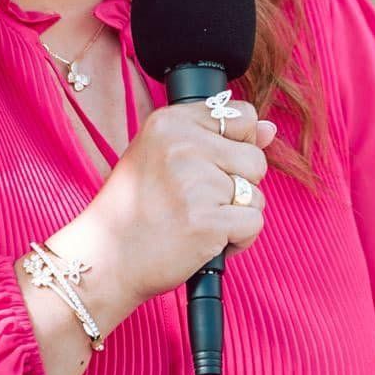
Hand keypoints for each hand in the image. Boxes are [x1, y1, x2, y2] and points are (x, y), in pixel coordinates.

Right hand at [52, 97, 273, 329]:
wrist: (104, 258)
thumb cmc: (134, 209)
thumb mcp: (164, 157)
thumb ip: (217, 139)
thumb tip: (270, 130)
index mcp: (169, 122)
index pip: (241, 115)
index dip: (237, 145)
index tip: (210, 166)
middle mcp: (182, 145)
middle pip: (255, 158)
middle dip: (238, 186)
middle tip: (197, 202)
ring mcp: (195, 182)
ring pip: (256, 195)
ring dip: (236, 216)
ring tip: (197, 223)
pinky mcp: (207, 220)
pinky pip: (253, 224)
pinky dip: (237, 241)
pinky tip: (205, 242)